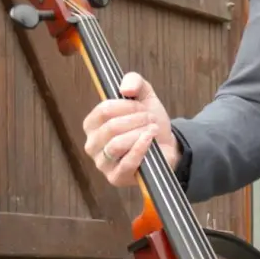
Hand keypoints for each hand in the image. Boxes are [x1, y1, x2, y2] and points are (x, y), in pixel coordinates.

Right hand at [81, 72, 178, 187]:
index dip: (126, 106)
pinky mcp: (116, 177)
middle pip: (111, 127)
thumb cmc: (148, 121)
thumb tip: (125, 89)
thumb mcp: (144, 95)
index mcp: (92, 124)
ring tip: (151, 130)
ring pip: (117, 144)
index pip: (103, 110)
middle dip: (137, 120)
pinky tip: (150, 140)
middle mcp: (92, 144)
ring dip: (140, 133)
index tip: (142, 106)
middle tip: (150, 119)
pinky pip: (126, 162)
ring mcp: (102, 163)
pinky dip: (141, 148)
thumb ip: (134, 81)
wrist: (167, 145)